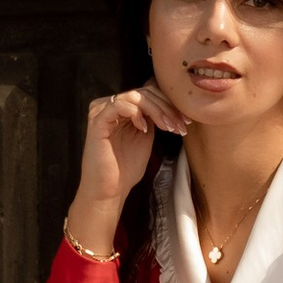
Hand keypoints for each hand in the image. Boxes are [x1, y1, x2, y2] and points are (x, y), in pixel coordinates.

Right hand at [68, 82, 184, 250]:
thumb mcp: (146, 136)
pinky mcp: (97, 122)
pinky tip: (145, 129)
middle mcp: (110, 105)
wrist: (110, 190)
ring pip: (134, 96)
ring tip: (168, 128)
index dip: (169, 103)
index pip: (148, 92)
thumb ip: (153, 118)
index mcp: (122, 108)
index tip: (186, 121)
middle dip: (167, 108)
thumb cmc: (126, 166)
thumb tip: (171, 102)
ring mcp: (102, 112)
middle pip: (144, 92)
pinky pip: (118, 105)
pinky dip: (136, 114)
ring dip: (157, 111)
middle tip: (180, 126)